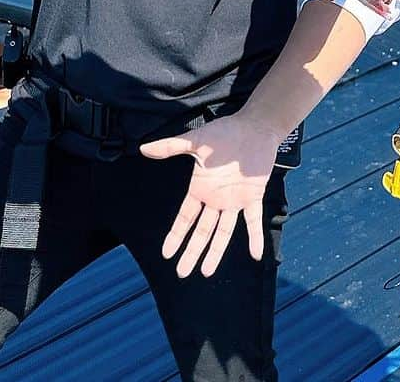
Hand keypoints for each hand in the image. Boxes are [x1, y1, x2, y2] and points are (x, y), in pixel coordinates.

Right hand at [139, 113, 281, 277]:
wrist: (254, 127)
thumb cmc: (225, 132)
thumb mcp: (196, 141)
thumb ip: (171, 146)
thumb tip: (144, 148)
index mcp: (201, 188)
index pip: (185, 217)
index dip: (176, 235)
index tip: (166, 253)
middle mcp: (216, 198)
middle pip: (202, 230)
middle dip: (192, 251)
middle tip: (182, 272)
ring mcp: (235, 199)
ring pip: (224, 231)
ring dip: (216, 251)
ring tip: (206, 271)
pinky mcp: (254, 196)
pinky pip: (254, 220)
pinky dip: (255, 237)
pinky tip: (255, 254)